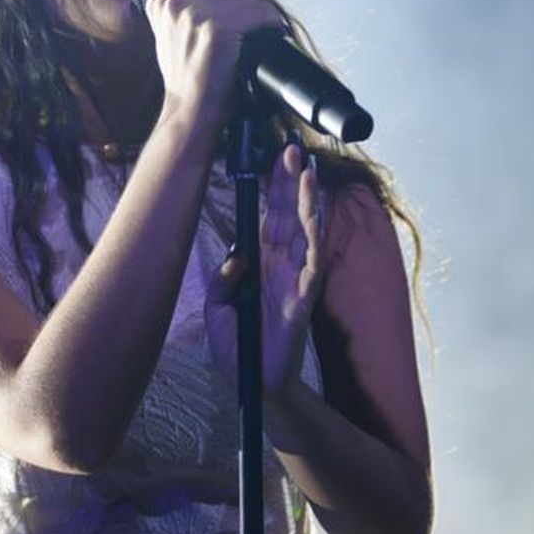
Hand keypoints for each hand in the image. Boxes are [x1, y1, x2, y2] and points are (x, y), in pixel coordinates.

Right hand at [140, 0, 286, 133]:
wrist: (189, 110)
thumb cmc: (183, 79)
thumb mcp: (162, 34)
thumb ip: (158, 4)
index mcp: (165, 2)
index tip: (245, 3)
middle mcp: (177, 4)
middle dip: (251, 0)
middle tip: (263, 17)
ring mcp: (195, 15)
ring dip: (264, 11)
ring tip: (271, 25)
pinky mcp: (216, 29)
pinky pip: (254, 14)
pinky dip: (269, 21)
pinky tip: (274, 30)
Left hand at [204, 142, 323, 396]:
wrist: (253, 383)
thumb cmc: (238, 346)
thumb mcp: (217, 307)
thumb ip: (222, 279)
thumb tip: (236, 256)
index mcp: (261, 263)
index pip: (268, 217)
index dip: (272, 188)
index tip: (273, 158)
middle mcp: (281, 265)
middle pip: (287, 215)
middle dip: (289, 182)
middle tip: (291, 149)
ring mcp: (295, 279)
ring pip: (305, 232)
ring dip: (306, 202)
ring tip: (307, 172)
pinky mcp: (303, 298)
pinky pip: (313, 264)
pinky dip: (316, 239)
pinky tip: (316, 217)